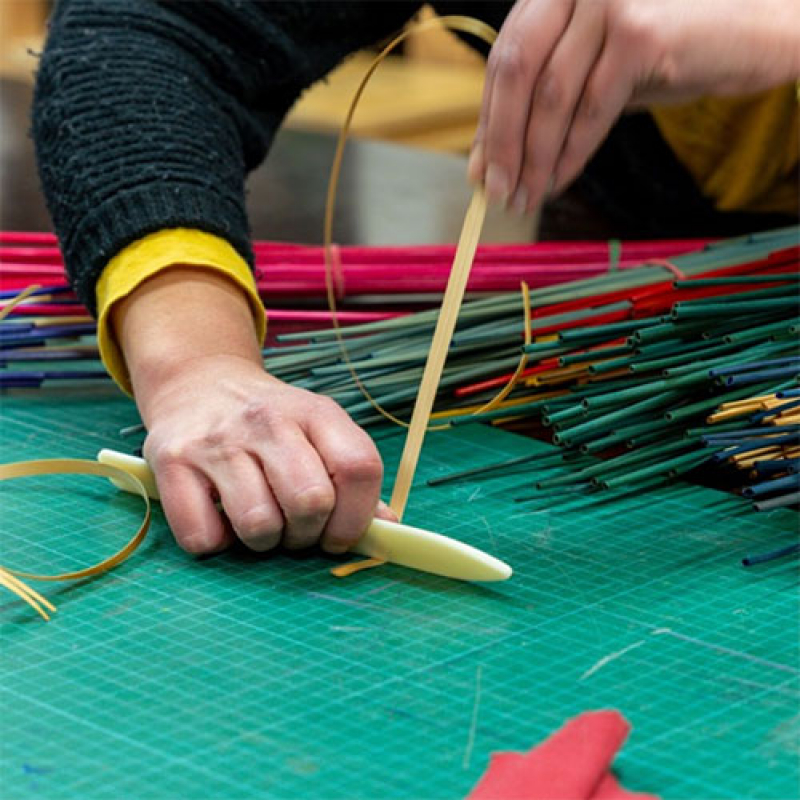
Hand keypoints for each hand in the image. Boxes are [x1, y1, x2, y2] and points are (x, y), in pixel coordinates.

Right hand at [142, 356, 387, 554]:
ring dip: (262, 541)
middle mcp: (268, 421)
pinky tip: (218, 516)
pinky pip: (203, 537)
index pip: (359, 468)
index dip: (357, 517)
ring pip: (259, 526)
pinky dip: (215, 542)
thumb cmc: (270, 424)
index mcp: (316, 413)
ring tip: (258, 519)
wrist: (199, 382)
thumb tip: (386, 529)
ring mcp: (217, 441)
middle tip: (295, 529)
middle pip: (310, 502)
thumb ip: (352, 478)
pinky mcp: (171, 463)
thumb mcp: (318, 432)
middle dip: (307, 534)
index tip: (338, 535)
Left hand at [469, 0, 799, 213]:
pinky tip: (560, 181)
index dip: (488, 119)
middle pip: (516, 70)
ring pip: (550, 95)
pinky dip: (571, 153)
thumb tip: (487, 160)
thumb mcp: (592, 72)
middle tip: (498, 193)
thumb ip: (541, 104)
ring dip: (534, 157)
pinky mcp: (639, 32)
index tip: (481, 171)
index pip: (505, 56)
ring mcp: (609, 0)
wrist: (754, 32)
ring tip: (526, 197)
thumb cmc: (670, 50)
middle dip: (502, 141)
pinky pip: (590, 109)